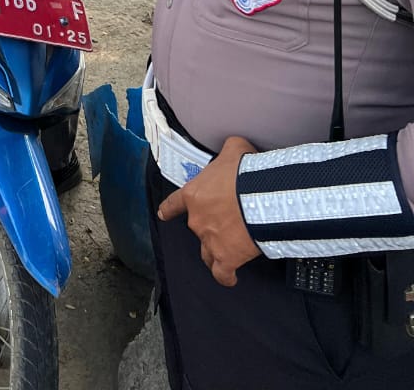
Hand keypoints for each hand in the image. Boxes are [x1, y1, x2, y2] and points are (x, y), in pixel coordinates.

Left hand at [157, 136, 259, 286]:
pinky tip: (230, 277)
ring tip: (223, 252)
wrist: (260, 197)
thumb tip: (234, 147)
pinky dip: (225, 276)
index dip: (168, 210)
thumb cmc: (246, 173)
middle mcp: (197, 220)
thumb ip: (228, 149)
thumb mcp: (234, 149)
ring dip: (213, 252)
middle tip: (228, 221)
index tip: (163, 214)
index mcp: (193, 195)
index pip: (174, 203)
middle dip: (209, 226)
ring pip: (206, 253)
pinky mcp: (226, 258)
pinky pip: (221, 273)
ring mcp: (210, 240)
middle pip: (197, 228)